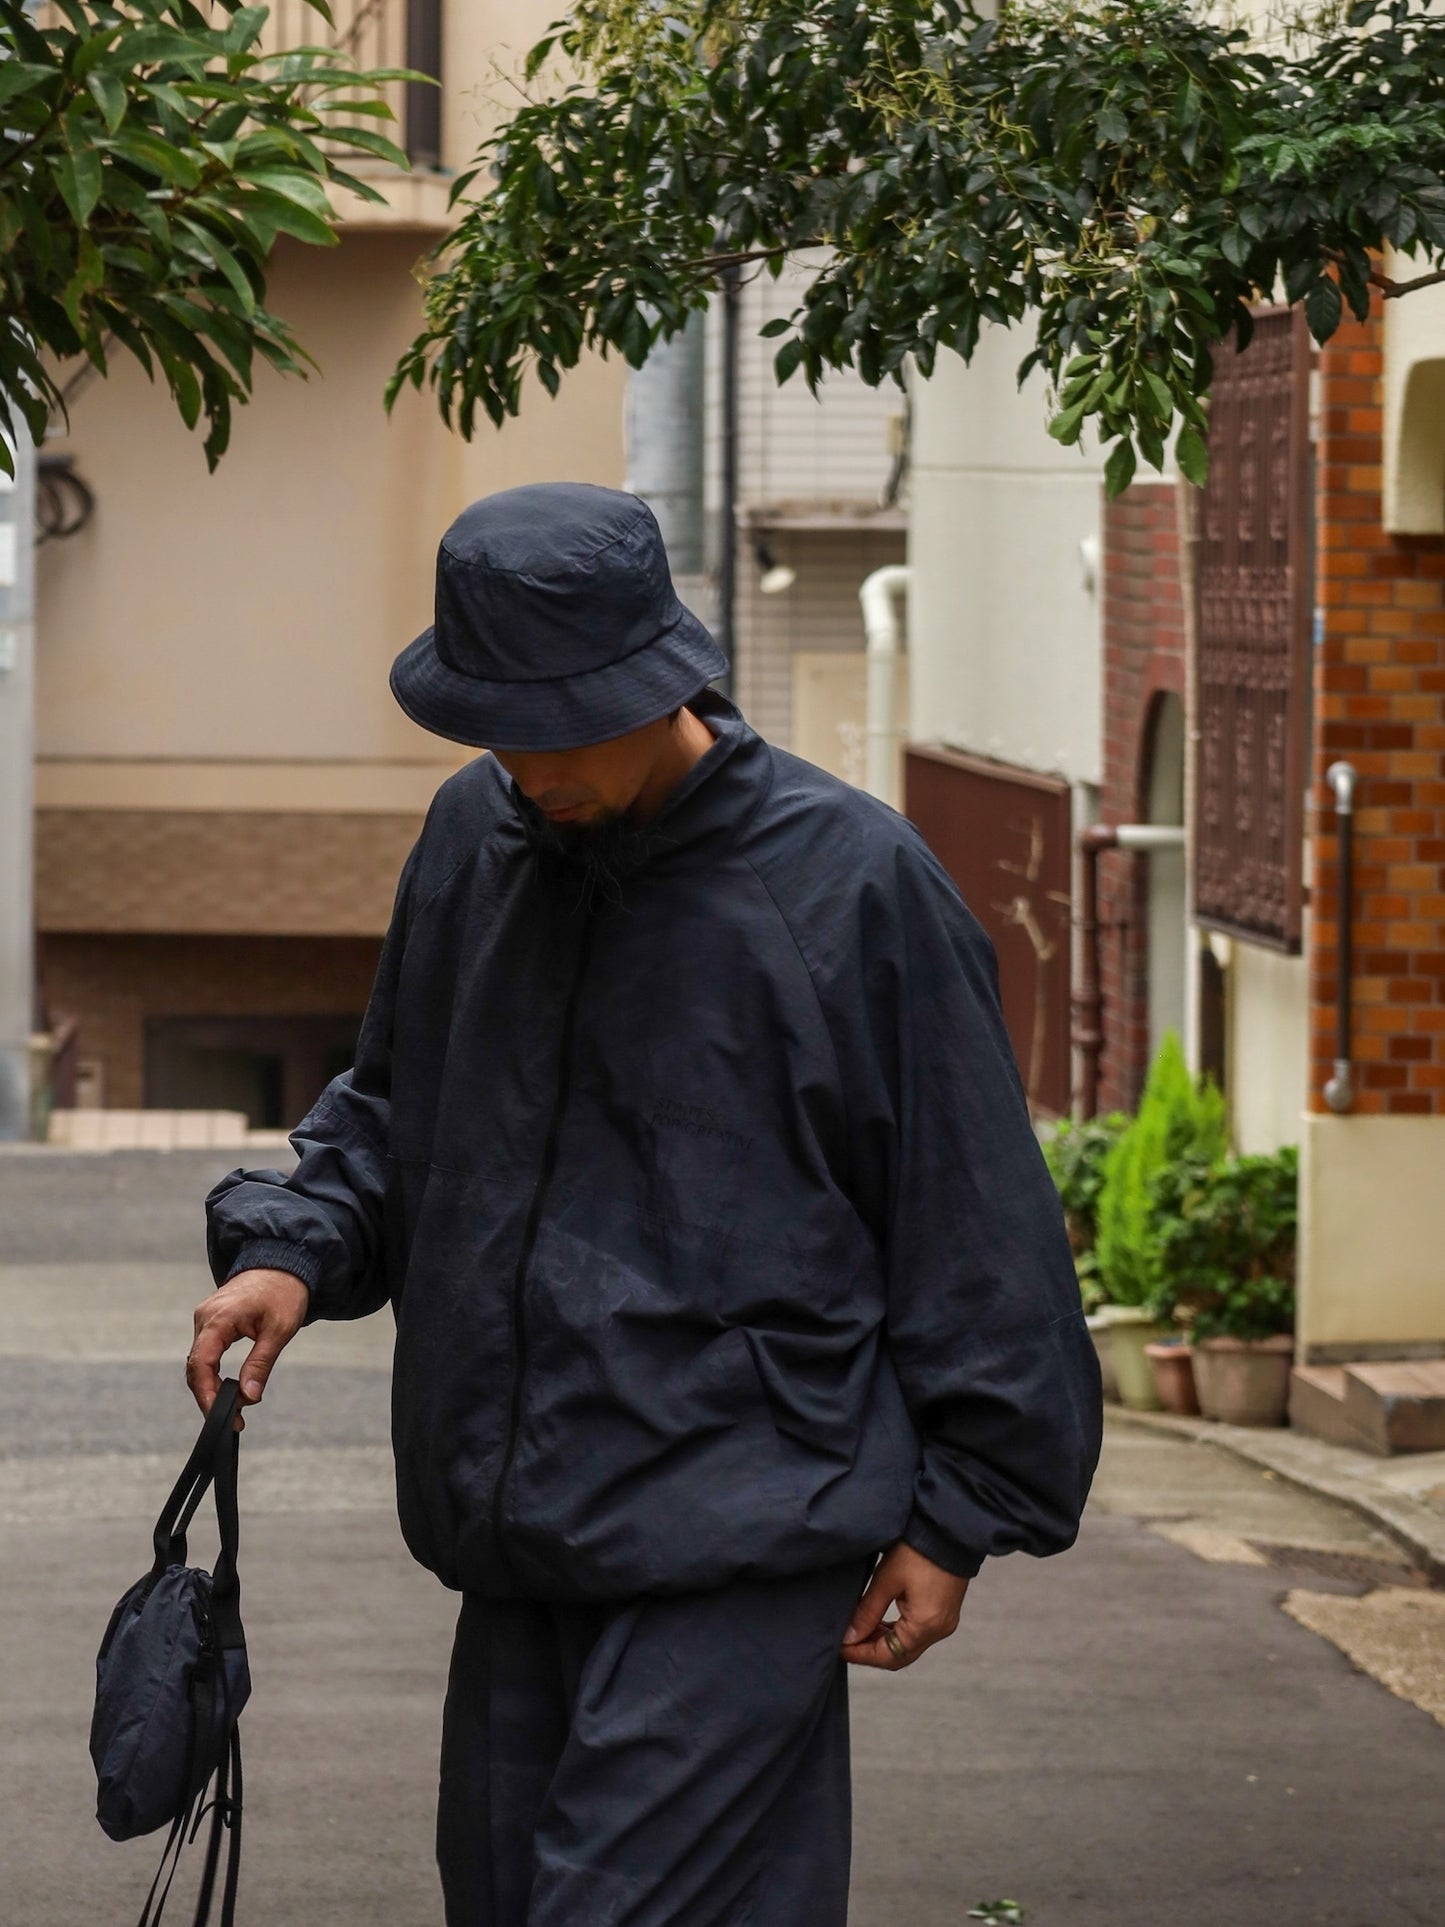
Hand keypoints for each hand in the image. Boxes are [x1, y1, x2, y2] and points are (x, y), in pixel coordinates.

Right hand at [188, 1269, 308, 1429]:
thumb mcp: (279, 1330)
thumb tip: (249, 1396)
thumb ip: (261, 1364)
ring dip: (211, 1386)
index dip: (206, 1395)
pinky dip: (213, 1372)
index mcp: (218, 1319)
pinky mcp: (212, 1321)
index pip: (201, 1364)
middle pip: (196, 1367)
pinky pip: (205, 1352)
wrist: (283, 1262)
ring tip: (233, 1409)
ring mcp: (205, 1318)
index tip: (220, 1417)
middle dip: (210, 1397)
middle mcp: (204, 1318)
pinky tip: (228, 1388)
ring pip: (199, 1361)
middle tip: (233, 1420)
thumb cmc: (284, 1292)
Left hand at [841, 1541, 969, 1670]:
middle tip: (846, 1640)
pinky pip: (917, 1633)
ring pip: (907, 1646)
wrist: (948, 1528)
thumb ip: (867, 1612)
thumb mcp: (886, 1579)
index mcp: (925, 1626)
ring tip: (858, 1628)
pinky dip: (896, 1632)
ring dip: (882, 1641)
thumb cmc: (918, 1550)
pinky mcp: (944, 1612)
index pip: (888, 1657)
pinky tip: (878, 1620)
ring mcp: (944, 1622)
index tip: (839, 1647)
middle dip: (870, 1651)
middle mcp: (938, 1630)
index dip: (861, 1655)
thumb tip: (849, 1637)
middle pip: (900, 1656)